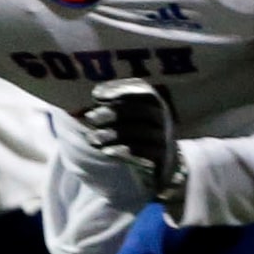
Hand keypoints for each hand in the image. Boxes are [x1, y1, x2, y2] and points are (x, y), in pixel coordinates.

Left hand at [81, 78, 183, 206]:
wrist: (163, 163)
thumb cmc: (136, 132)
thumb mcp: (127, 117)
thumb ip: (112, 105)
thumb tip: (95, 96)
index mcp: (154, 103)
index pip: (142, 90)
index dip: (120, 90)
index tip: (95, 95)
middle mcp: (161, 118)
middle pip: (140, 110)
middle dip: (112, 112)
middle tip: (90, 117)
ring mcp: (163, 137)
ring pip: (140, 131)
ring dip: (112, 134)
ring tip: (92, 138)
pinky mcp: (160, 156)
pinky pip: (143, 151)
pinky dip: (122, 151)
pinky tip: (106, 152)